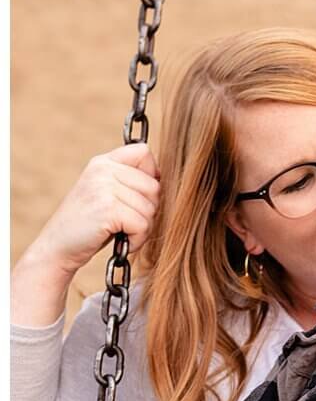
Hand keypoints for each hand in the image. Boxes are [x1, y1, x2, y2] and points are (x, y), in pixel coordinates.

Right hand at [31, 143, 160, 274]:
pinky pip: (143, 225)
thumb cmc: (91, 224)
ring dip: (143, 228)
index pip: (144, 152)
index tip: (139, 196)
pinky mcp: (107, 209)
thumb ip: (131, 181)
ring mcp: (104, 188)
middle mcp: (102, 170)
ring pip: (151, 208)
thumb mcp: (108, 193)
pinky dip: (138, 239)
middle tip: (127, 222)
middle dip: (149, 210)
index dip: (151, 175)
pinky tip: (122, 242)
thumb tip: (173, 178)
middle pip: (155, 186)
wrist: (57, 248)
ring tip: (122, 232)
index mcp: (103, 162)